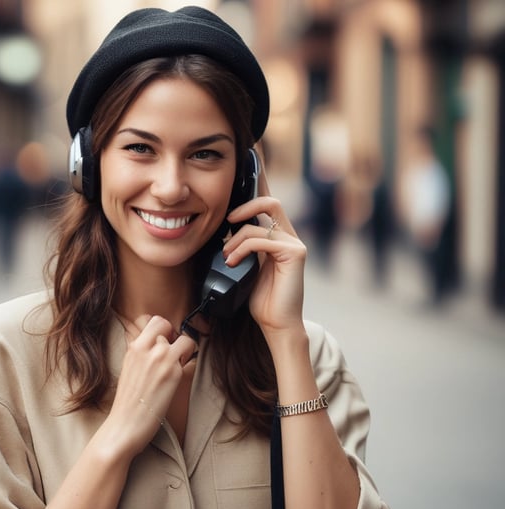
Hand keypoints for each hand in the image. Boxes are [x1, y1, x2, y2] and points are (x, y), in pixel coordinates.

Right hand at [105, 315, 196, 455]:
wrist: (125, 424)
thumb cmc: (126, 402)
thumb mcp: (128, 369)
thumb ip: (140, 354)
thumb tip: (155, 345)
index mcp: (133, 347)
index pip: (153, 320)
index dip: (163, 329)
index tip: (164, 341)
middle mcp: (146, 348)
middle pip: (168, 326)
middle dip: (174, 338)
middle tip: (174, 354)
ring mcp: (161, 358)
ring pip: (185, 340)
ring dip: (186, 352)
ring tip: (179, 366)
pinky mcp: (174, 372)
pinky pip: (191, 358)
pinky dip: (190, 365)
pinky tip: (181, 378)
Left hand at [223, 196, 306, 338]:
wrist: (276, 323)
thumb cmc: (261, 299)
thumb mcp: (246, 267)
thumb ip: (243, 247)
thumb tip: (224, 234)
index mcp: (278, 237)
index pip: (269, 206)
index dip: (259, 185)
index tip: (244, 175)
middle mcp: (288, 237)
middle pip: (270, 203)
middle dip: (245, 206)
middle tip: (227, 220)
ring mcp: (294, 244)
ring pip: (259, 224)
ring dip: (235, 239)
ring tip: (226, 255)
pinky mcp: (295, 253)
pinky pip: (261, 240)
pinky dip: (242, 248)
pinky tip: (232, 261)